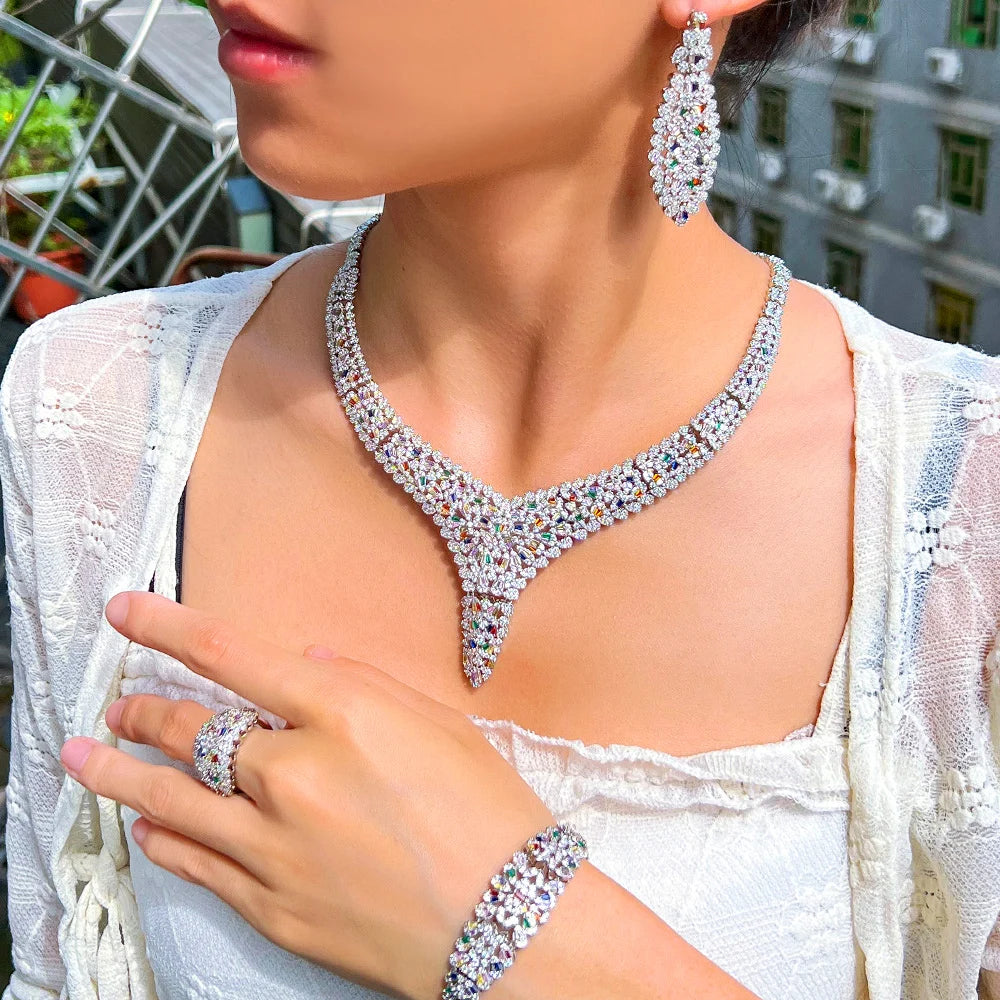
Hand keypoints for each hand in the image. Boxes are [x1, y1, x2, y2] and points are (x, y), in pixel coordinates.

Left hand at [59, 590, 556, 999]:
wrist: (509, 924)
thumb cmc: (489, 815)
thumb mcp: (440, 724)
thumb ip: (366, 683)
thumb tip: (307, 662)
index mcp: (342, 715)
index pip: (229, 656)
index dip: (166, 627)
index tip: (126, 613)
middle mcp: (293, 774)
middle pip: (189, 729)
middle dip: (142, 708)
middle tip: (118, 702)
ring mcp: (274, 846)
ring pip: (169, 799)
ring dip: (119, 771)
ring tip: (84, 754)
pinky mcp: (271, 906)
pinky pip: (196, 864)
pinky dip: (163, 840)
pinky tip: (146, 829)